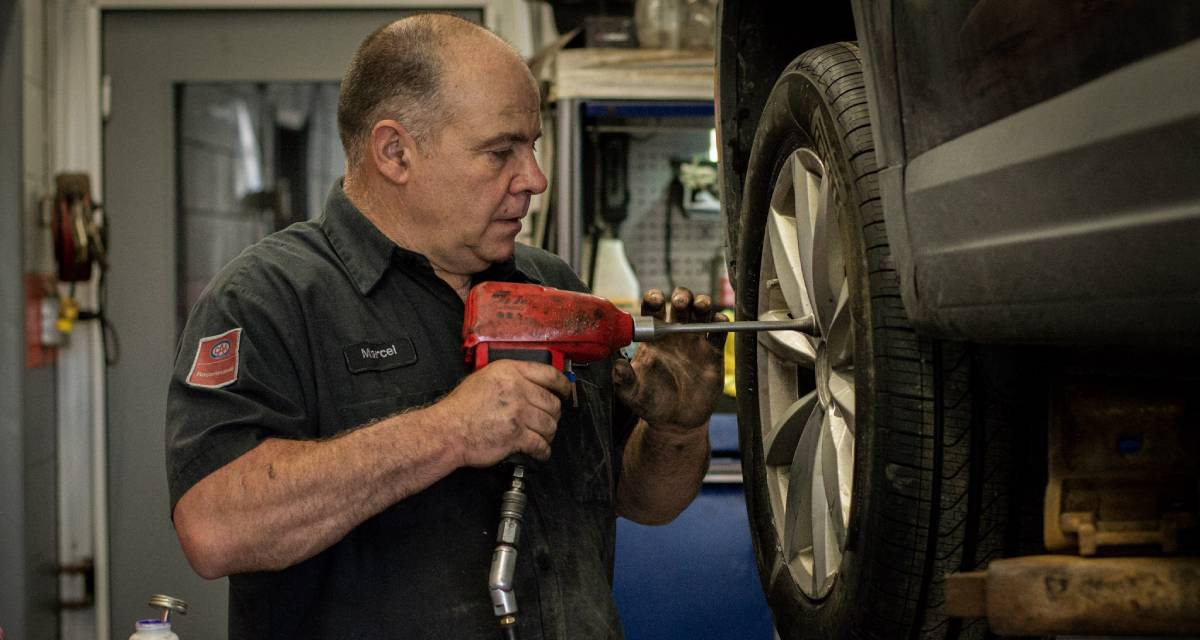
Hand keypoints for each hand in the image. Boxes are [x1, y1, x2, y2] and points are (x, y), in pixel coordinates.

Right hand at [432, 360, 571, 466]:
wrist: (448, 430)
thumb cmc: (461, 407)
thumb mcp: (484, 378)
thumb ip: (510, 377)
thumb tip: (531, 383)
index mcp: (510, 372)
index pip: (549, 375)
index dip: (563, 385)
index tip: (566, 391)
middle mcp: (517, 390)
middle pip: (552, 403)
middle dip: (553, 414)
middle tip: (547, 419)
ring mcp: (518, 413)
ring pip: (550, 424)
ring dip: (548, 433)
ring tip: (541, 436)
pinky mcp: (517, 436)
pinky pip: (541, 445)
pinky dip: (543, 451)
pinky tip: (539, 451)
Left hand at [613, 287, 725, 430]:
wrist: (676, 422)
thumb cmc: (651, 403)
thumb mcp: (633, 393)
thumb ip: (624, 379)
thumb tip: (616, 366)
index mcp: (653, 337)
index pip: (652, 310)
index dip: (654, 299)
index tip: (656, 299)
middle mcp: (675, 334)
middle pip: (680, 305)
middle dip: (682, 296)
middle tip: (680, 302)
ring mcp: (695, 342)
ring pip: (701, 313)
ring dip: (702, 303)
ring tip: (701, 305)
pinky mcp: (713, 354)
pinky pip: (719, 333)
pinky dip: (721, 322)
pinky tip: (718, 320)